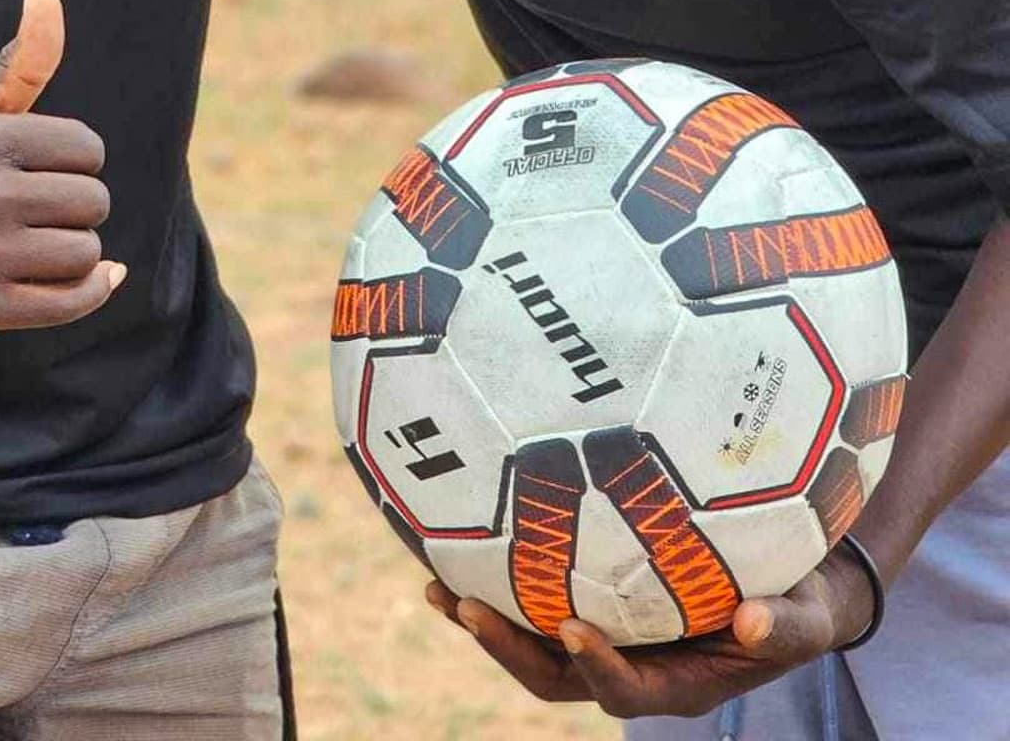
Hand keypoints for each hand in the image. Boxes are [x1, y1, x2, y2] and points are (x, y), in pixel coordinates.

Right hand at [0, 0, 123, 339]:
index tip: (44, 169)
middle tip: (34, 211)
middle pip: (93, 200)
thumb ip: (18, 63)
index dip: (75, 161)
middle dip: (74, 207)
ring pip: (87, 251)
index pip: (87, 148)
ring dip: (72, 251)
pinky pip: (71, 300)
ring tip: (33, 245)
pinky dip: (87, 291)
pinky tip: (83, 281)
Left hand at [425, 546, 875, 719]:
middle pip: (557, 679)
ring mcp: (608, 640)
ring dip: (486, 624)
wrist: (788, 588)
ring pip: (534, 649)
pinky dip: (498, 589)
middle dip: (508, 650)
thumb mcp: (806, 617)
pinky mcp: (593, 605)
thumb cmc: (798, 601)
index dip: (596, 667)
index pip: (624, 691)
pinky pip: (536, 606)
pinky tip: (460, 552)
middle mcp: (633, 669)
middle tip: (466, 608)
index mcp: (679, 685)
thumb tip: (751, 622)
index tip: (572, 627)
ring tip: (437, 589)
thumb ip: (784, 625)